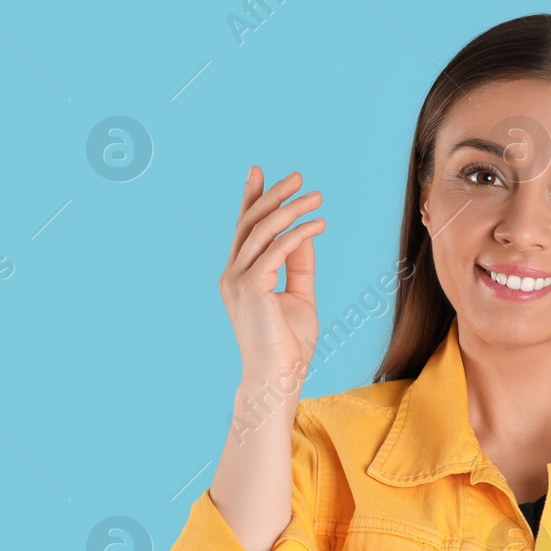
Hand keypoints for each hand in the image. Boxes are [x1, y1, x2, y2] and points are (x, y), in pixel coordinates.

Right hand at [220, 166, 325, 387]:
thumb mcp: (299, 295)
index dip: (252, 199)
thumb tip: (305, 232)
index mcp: (239, 276)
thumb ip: (299, 264)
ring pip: (263, 231)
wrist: (279, 377)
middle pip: (251, 223)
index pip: (244, 230)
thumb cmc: (288, 344)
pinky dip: (299, 233)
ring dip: (291, 209)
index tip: (259, 173)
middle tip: (298, 176)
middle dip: (273, 195)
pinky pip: (277, 250)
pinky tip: (318, 224)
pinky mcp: (251, 287)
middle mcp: (232, 275)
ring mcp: (237, 280)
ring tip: (316, 197)